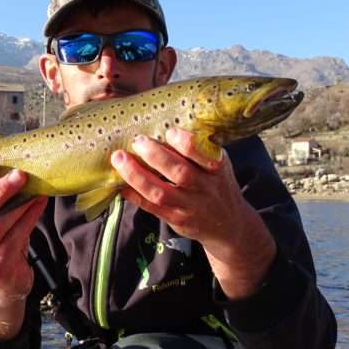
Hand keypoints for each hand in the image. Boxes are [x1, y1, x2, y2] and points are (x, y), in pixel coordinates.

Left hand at [110, 128, 274, 298]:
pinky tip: (119, 182)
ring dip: (137, 175)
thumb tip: (165, 123)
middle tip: (138, 141)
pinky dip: (133, 194)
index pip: (204, 154)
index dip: (186, 142)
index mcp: (216, 169)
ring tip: (120, 158)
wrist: (229, 225)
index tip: (170, 131)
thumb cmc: (216, 185)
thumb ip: (199, 149)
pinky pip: (151, 207)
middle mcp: (204, 188)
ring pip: (161, 192)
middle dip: (156, 155)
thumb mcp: (217, 165)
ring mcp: (189, 206)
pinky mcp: (176, 220)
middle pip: (180, 173)